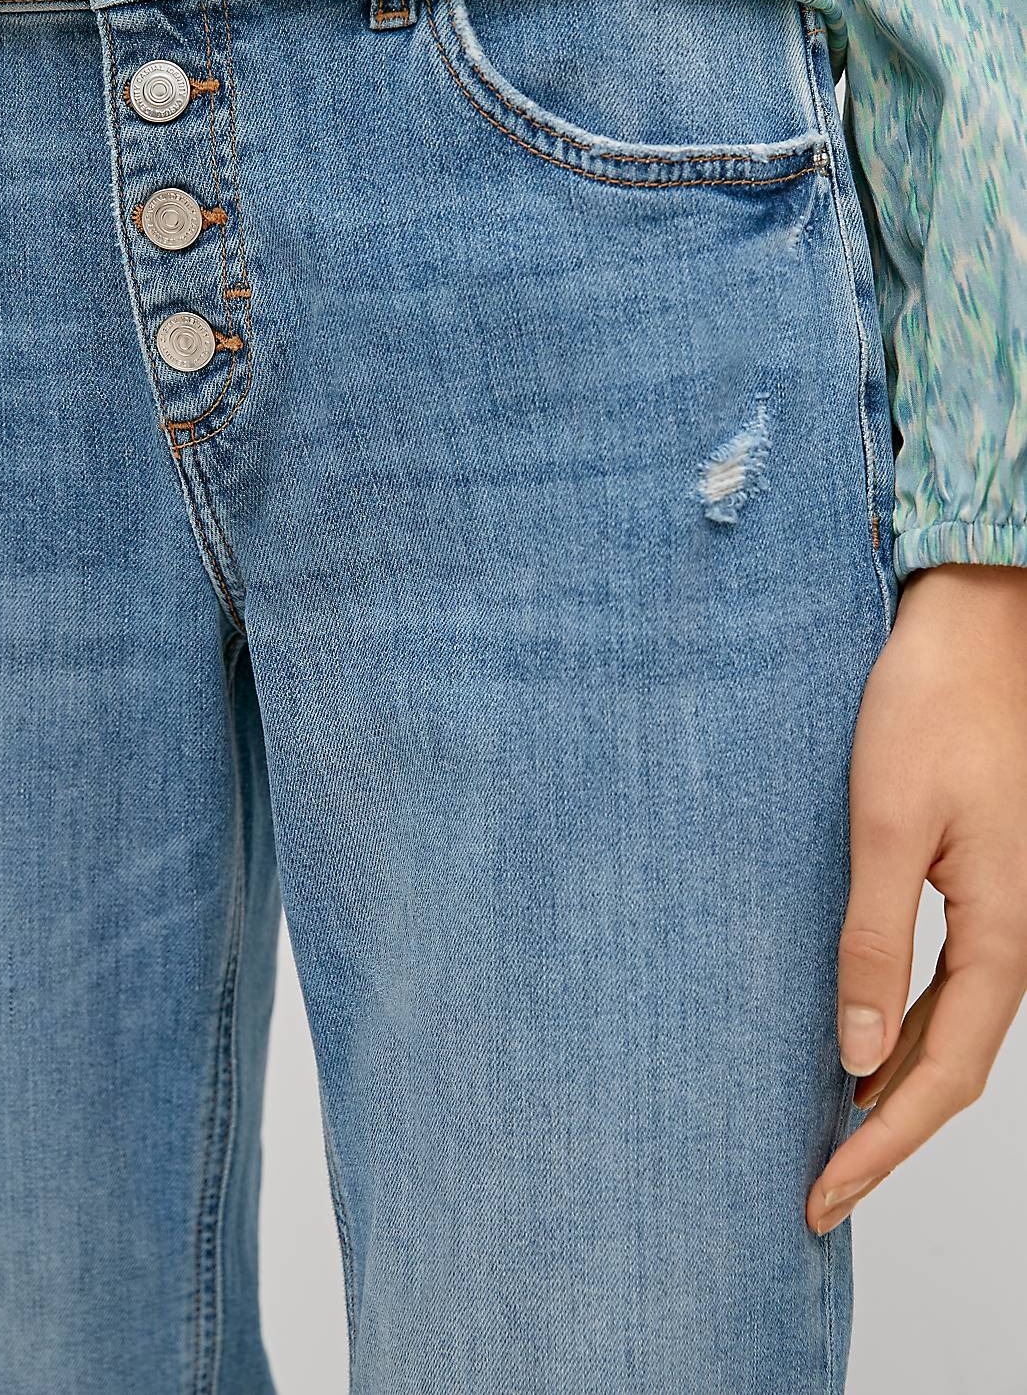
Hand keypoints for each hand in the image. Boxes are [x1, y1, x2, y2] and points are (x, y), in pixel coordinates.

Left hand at [806, 563, 1026, 1235]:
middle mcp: (1013, 936)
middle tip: (817, 1186)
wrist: (974, 629)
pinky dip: (901, 1027)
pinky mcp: (978, 882)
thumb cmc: (931, 710)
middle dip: (885, 1135)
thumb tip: (853, 1053)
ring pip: (951, 1029)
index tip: (823, 1196)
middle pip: (950, 1068)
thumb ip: (873, 941)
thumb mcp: (886, 826)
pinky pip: (948, 982)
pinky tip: (858, 1039)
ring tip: (830, 1132)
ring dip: (893, 1086)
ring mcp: (1001, 911)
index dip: (882, 1147)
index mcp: (1002, 934)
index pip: (940, 1078)